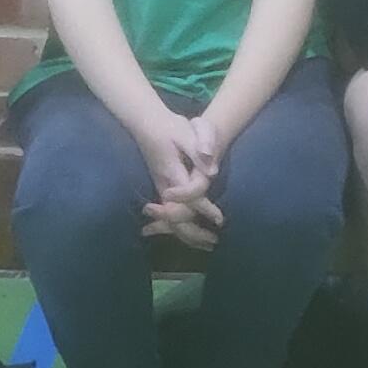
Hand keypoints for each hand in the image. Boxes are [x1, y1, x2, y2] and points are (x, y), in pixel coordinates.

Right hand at [126, 106, 221, 248]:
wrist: (146, 123)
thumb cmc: (169, 126)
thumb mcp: (187, 132)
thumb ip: (199, 149)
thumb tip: (212, 170)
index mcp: (172, 171)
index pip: (189, 197)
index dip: (205, 209)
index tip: (220, 219)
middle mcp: (164, 184)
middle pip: (177, 217)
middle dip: (194, 232)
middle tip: (214, 241)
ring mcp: (160, 187)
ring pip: (170, 219)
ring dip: (187, 234)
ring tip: (206, 244)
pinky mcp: (161, 188)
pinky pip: (168, 214)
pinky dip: (177, 228)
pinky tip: (188, 237)